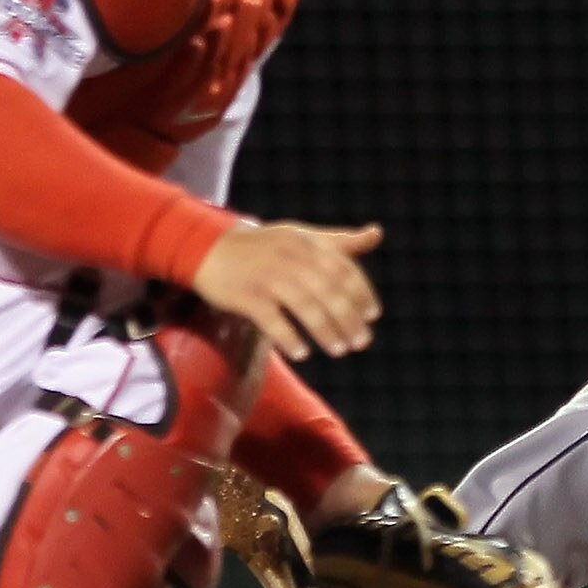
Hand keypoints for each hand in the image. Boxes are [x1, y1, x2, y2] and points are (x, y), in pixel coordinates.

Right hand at [191, 220, 382, 360]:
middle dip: (348, 318)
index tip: (372, 315)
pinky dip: (289, 338)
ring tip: (339, 350)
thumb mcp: (302, 236)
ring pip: (305, 307)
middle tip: (360, 342)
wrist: (210, 248)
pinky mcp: (246, 295)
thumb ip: (340, 241)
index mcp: (307, 244)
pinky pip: (272, 320)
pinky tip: (302, 353)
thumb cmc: (264, 246)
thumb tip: (377, 234)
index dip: (361, 292)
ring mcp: (268, 276)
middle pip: (328, 291)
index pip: (343, 269)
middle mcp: (291, 257)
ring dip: (325, 331)